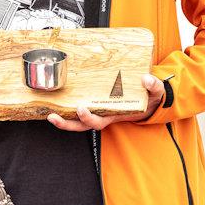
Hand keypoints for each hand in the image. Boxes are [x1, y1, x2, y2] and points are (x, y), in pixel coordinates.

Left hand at [47, 74, 164, 131]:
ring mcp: (96, 111)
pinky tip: (56, 102)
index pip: (98, 121)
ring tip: (49, 114)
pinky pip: (77, 110)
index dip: (88, 117)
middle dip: (66, 124)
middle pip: (81, 125)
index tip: (81, 107)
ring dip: (62, 119)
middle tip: (53, 117)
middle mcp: (102, 115)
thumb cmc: (149, 99)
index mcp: (113, 115)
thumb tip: (146, 79)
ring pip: (76, 121)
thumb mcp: (155, 94)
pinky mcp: (93, 104)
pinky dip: (66, 108)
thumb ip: (153, 87)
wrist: (149, 101)